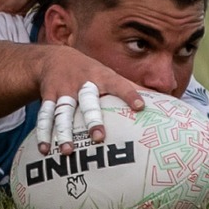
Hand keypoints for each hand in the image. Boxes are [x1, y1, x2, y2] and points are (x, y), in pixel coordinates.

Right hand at [33, 47, 147, 155]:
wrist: (53, 58)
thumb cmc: (91, 72)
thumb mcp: (110, 75)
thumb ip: (133, 88)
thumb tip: (165, 102)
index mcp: (102, 77)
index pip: (119, 84)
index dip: (129, 94)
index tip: (140, 107)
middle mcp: (82, 83)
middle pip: (88, 101)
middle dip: (92, 119)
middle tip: (98, 137)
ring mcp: (63, 90)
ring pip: (63, 111)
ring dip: (64, 132)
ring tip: (67, 151)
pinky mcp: (48, 96)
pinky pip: (45, 115)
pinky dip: (44, 133)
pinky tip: (45, 150)